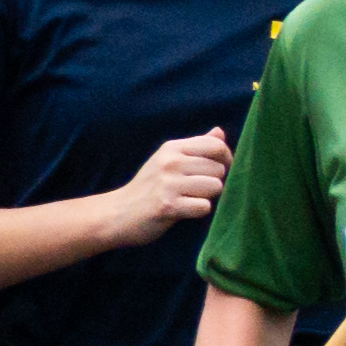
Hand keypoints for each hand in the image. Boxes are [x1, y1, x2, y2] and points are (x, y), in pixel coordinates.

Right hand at [93, 125, 234, 251]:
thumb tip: (219, 132)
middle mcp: (170, 162)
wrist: (118, 213)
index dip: (227, 159)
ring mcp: (168, 183)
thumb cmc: (149, 187)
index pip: (215, 145)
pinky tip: (183, 211)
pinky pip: (204, 207)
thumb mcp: (168, 160)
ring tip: (189, 199)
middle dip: (214, 182)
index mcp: (172, 148)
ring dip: (207, 197)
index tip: (219, 170)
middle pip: (219, 169)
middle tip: (196, 190)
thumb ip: (196, 147)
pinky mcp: (168, 205)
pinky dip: (198, 212)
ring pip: (215, 187)